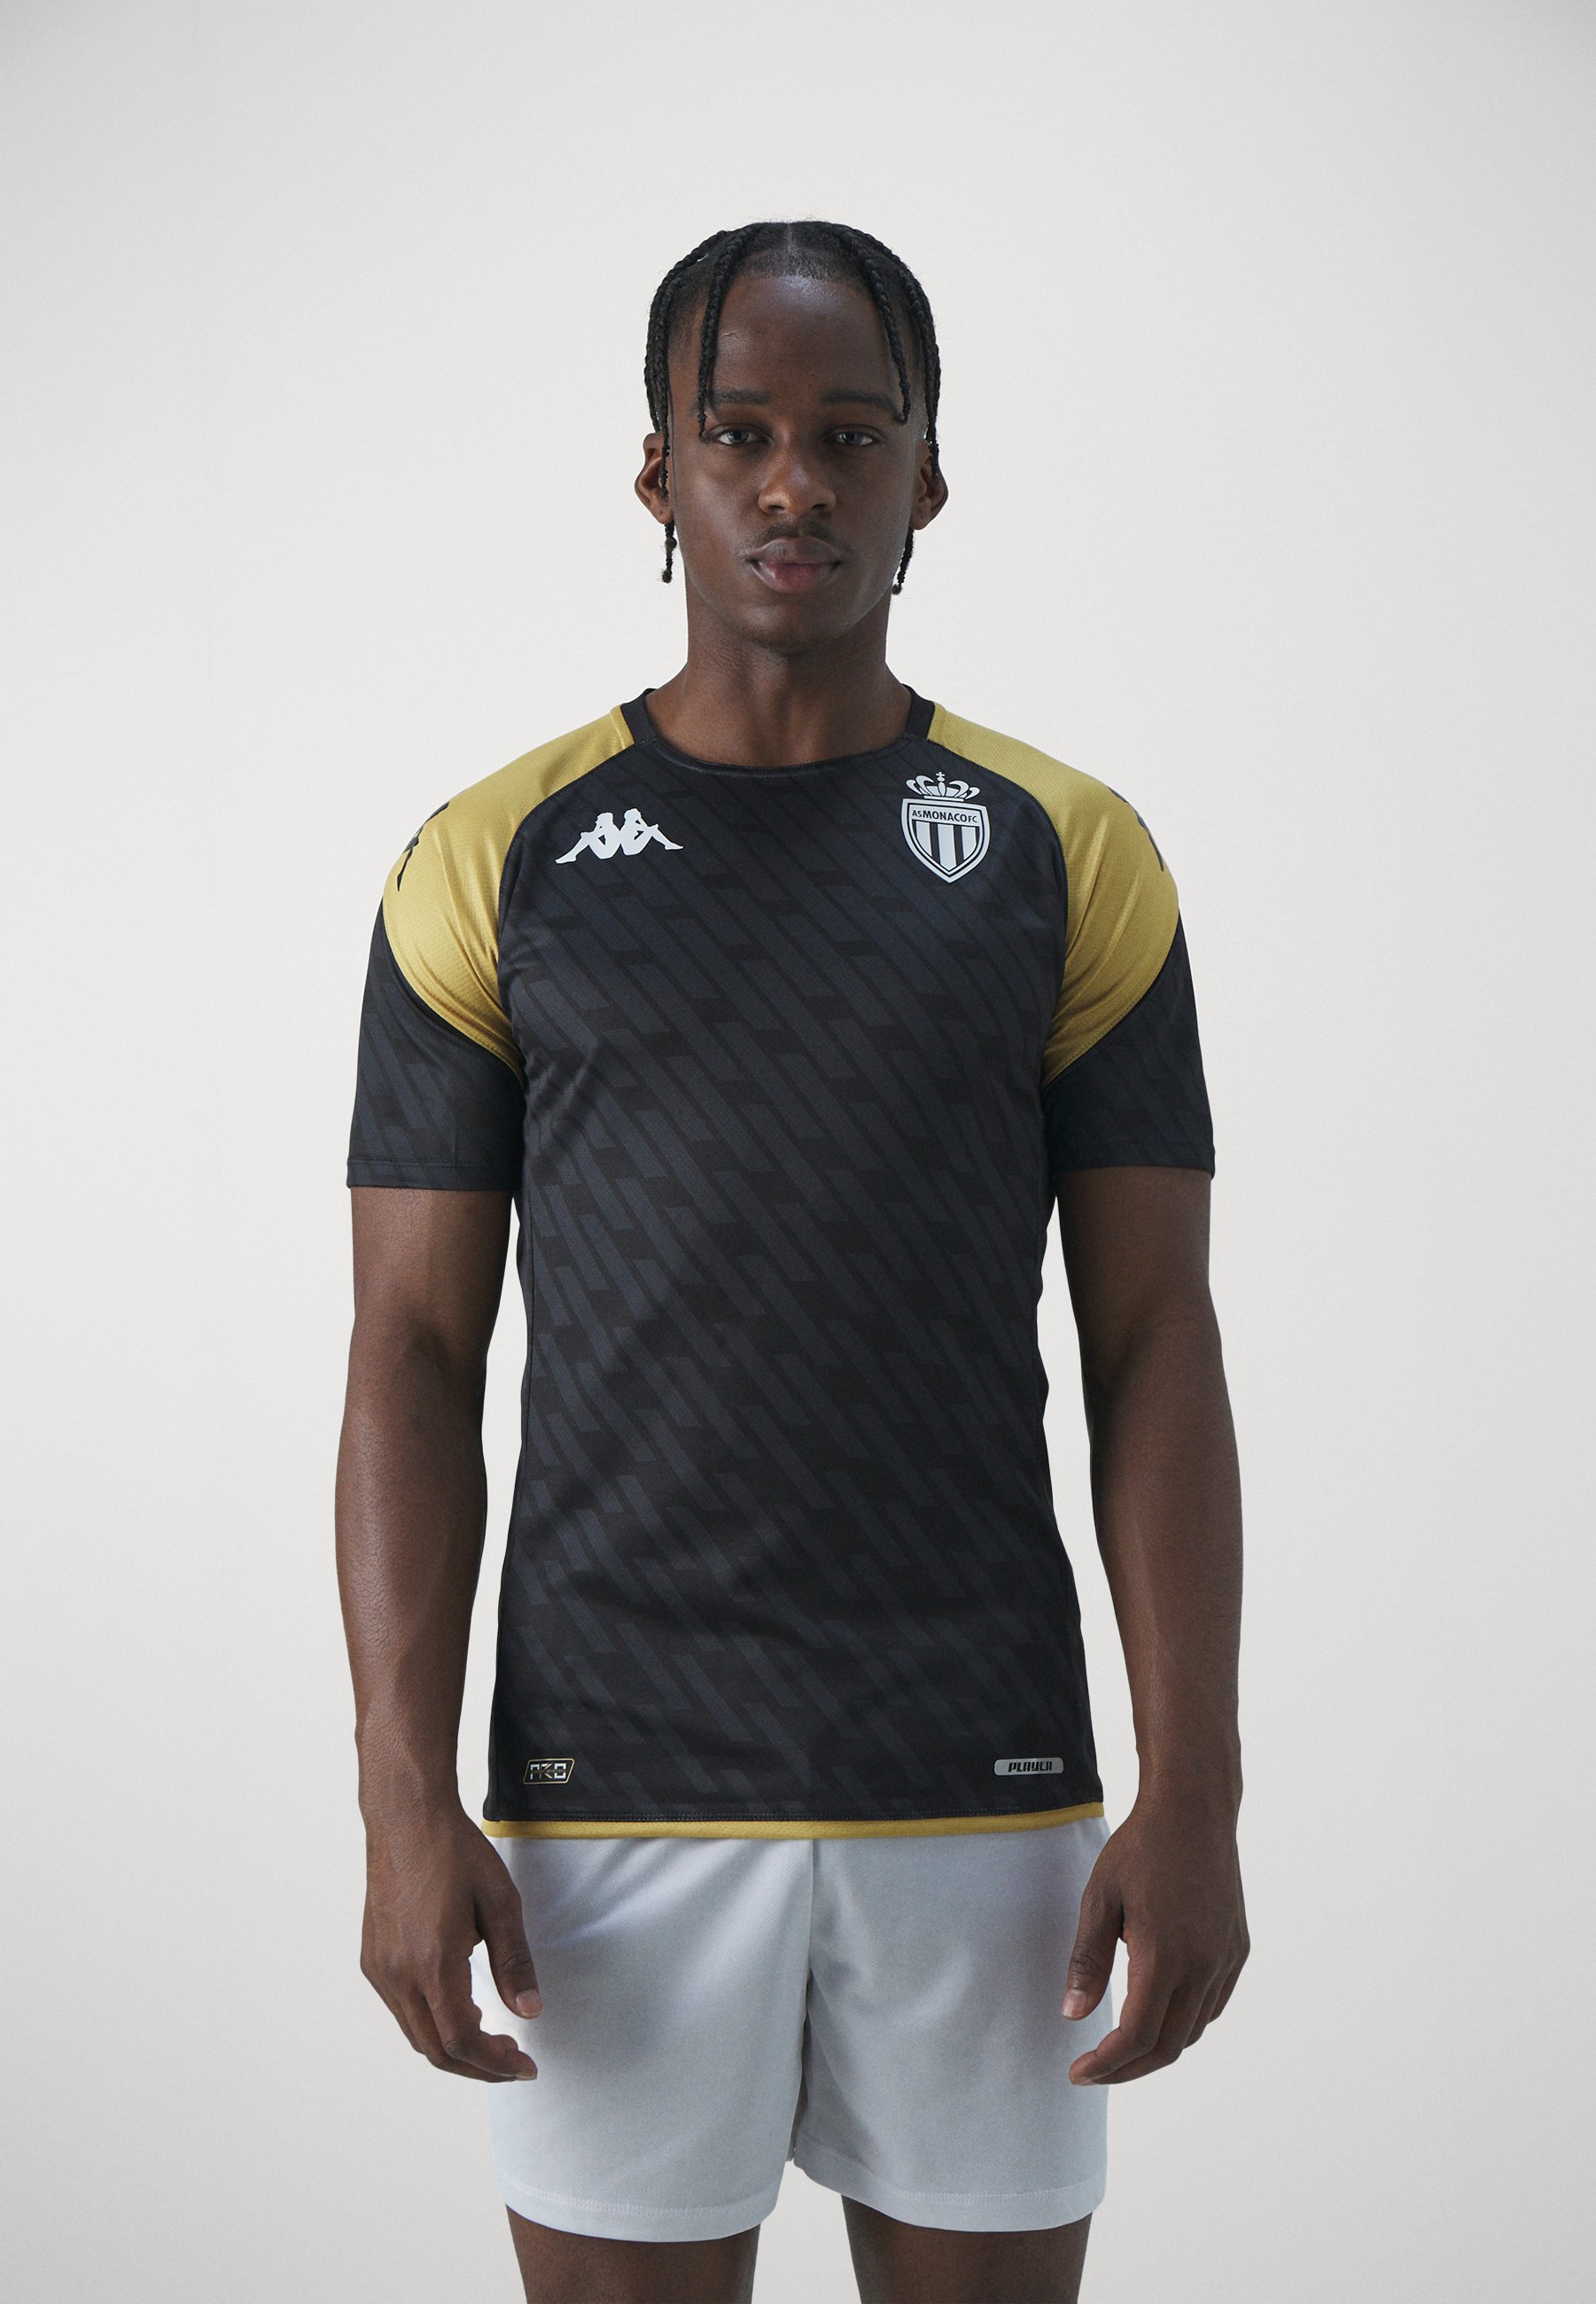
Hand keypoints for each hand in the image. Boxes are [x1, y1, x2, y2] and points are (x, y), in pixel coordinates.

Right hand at [360, 1802, 541, 2080]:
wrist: (406, 1818)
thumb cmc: (454, 1851)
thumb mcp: (500, 1902)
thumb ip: (515, 1962)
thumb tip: (529, 2012)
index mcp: (432, 1962)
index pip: (462, 2040)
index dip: (495, 2064)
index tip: (524, 2066)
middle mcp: (398, 1973)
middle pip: (436, 2049)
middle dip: (478, 2066)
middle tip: (513, 2061)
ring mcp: (380, 1968)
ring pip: (415, 2034)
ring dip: (454, 2047)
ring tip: (492, 2038)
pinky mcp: (372, 1959)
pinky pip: (401, 2010)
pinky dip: (432, 2024)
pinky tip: (459, 2007)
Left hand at [1062, 1795, 1247, 2083]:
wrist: (1194, 1808)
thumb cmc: (1141, 1847)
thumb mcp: (1099, 1897)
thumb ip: (1087, 1960)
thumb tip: (1073, 2016)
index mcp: (1165, 1954)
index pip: (1138, 2036)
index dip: (1107, 2065)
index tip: (1079, 2073)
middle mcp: (1204, 1965)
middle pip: (1168, 2045)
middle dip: (1128, 2068)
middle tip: (1094, 2070)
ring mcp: (1226, 1959)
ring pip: (1193, 2030)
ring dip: (1158, 2047)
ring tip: (1121, 2046)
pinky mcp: (1237, 1949)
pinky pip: (1212, 2005)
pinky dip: (1184, 2022)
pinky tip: (1159, 2011)